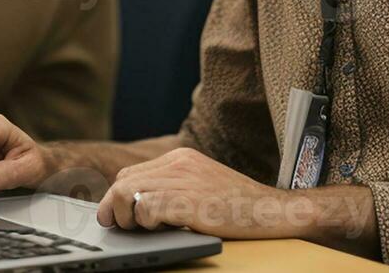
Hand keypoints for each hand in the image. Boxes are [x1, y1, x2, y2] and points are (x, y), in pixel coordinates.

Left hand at [98, 147, 343, 240]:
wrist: (272, 211)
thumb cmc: (238, 206)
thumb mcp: (202, 185)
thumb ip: (173, 188)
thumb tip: (138, 205)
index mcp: (180, 158)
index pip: (131, 173)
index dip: (119, 197)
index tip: (117, 216)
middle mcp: (179, 163)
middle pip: (123, 181)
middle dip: (115, 207)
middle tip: (122, 227)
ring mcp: (185, 181)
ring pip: (128, 192)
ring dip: (127, 216)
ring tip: (140, 229)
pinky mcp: (191, 202)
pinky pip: (148, 207)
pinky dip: (145, 221)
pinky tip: (159, 228)